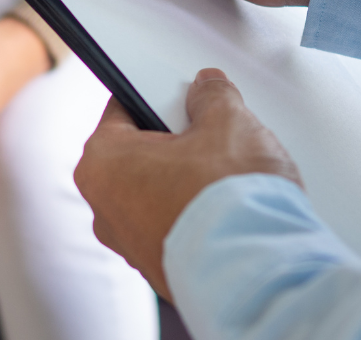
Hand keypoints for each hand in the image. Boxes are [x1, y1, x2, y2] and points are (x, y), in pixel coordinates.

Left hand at [74, 68, 301, 299]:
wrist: (258, 271)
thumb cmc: (228, 202)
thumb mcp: (227, 121)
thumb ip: (212, 96)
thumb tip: (208, 89)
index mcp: (102, 164)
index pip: (122, 109)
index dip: (158, 96)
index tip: (181, 95)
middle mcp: (105, 210)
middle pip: (140, 154)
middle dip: (176, 142)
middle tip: (213, 135)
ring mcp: (132, 247)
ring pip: (158, 193)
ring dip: (188, 181)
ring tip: (228, 175)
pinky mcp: (161, 271)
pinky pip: (175, 227)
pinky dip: (197, 216)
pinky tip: (229, 209)